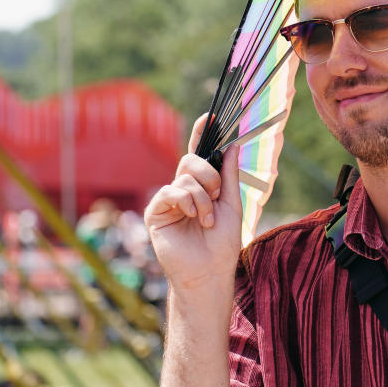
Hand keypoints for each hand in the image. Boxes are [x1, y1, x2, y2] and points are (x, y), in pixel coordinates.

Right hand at [144, 114, 242, 297]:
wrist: (210, 271)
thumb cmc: (222, 243)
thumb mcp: (232, 204)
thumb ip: (230, 176)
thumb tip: (232, 146)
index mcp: (200, 187)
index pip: (199, 154)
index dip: (201, 133)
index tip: (211, 115)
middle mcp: (182, 190)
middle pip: (191, 160)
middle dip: (209, 175)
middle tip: (217, 196)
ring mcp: (168, 200)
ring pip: (184, 177)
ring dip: (203, 198)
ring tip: (207, 219)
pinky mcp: (155, 212)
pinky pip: (170, 191)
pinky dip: (188, 202)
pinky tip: (194, 218)